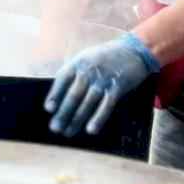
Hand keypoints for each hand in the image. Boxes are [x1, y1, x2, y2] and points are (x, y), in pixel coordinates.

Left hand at [44, 33, 159, 137]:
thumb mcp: (86, 58)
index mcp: (78, 62)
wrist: (134, 50)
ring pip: (87, 103)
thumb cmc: (106, 57)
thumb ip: (74, 73)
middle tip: (55, 128)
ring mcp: (103, 79)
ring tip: (68, 132)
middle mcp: (89, 71)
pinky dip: (98, 118)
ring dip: (77, 120)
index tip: (48, 109)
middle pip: (73, 95)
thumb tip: (60, 96)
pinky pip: (106, 105)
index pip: (62, 80)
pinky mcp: (118, 87)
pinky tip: (90, 130)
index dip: (55, 95)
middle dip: (63, 113)